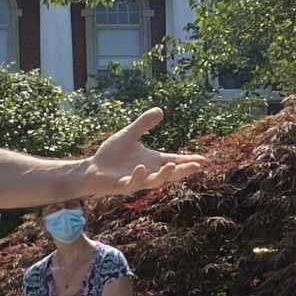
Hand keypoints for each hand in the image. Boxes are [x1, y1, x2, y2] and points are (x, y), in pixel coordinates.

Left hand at [81, 110, 207, 197]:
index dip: (189, 161)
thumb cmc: (111, 155)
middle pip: (170, 173)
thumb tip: (160, 110)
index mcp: (152, 160)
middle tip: (198, 166)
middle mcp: (148, 172)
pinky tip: (140, 167)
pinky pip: (133, 182)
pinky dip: (138, 176)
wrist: (92, 169)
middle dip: (184, 170)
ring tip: (172, 165)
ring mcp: (137, 180)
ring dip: (164, 174)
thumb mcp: (129, 135)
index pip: (175, 160)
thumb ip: (144, 124)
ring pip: (155, 181)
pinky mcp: (123, 185)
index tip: (204, 161)